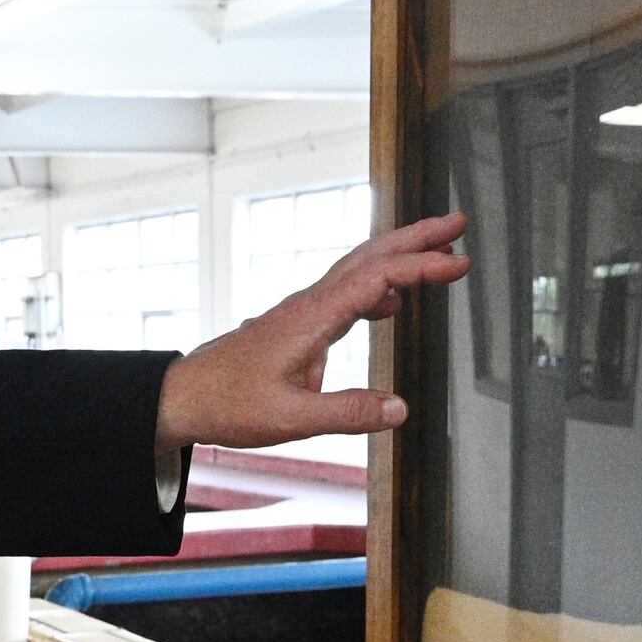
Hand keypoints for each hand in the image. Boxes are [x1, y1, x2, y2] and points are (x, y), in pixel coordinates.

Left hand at [154, 213, 468, 454]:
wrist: (183, 397)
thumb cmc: (228, 403)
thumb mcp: (290, 418)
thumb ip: (347, 412)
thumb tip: (399, 408)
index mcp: (312, 318)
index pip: (377, 278)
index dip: (421, 267)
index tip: (459, 262)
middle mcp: (310, 304)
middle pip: (370, 256)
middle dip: (417, 236)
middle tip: (458, 223)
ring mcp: (303, 311)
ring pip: (358, 269)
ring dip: (399, 256)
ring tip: (438, 253)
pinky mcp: (298, 324)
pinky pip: (346, 292)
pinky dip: (376, 286)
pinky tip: (391, 303)